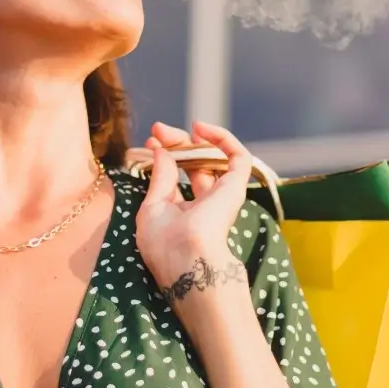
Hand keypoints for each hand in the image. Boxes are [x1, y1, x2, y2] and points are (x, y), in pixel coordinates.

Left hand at [135, 121, 252, 296]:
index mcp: (184, 212)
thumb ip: (161, 178)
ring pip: (215, 158)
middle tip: (159, 130)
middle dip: (176, 143)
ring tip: (180, 127)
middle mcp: (205, 203)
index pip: (178, 177)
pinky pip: (239, 157)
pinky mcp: (236, 187)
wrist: (188, 260)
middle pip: (195, 164)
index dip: (165, 156)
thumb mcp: (152, 207)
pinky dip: (223, 138)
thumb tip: (162, 151)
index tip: (150, 142)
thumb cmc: (165, 243)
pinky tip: (202, 129)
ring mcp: (222, 194)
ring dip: (198, 138)